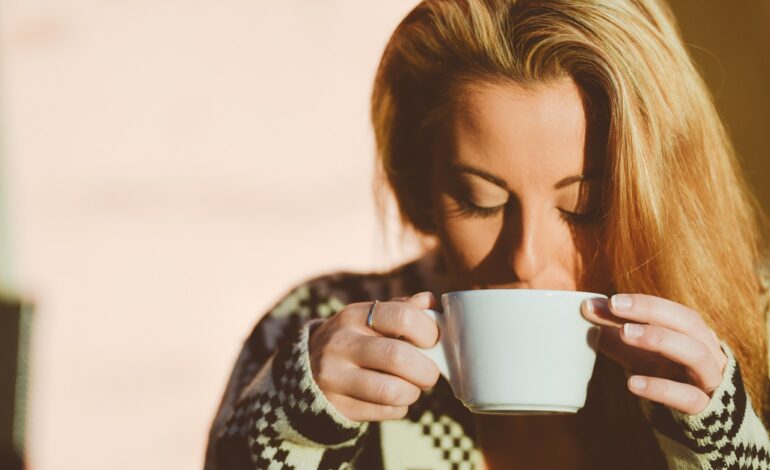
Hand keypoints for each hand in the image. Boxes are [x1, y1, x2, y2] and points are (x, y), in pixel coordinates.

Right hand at [308, 292, 440, 421]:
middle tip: (429, 372)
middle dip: (426, 370)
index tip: (433, 341)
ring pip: (391, 391)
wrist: (308, 371)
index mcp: (354, 315)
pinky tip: (394, 399)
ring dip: (413, 392)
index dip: (429, 331)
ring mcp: (334, 377)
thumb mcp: (370, 318)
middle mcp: (341, 343)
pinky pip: (384, 411)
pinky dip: (399, 408)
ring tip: (411, 387)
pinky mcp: (337, 406)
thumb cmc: (354, 340)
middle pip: (398, 357)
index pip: (403, 316)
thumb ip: (402, 308)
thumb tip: (431, 302)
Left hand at [581, 293, 727, 414]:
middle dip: (651, 311)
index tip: (611, 300)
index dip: (643, 303)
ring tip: (624, 333)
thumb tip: (587, 307)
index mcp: (694, 334)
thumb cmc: (664, 376)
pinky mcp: (705, 409)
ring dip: (660, 339)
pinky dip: (661, 387)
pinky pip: (688, 396)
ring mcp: (710, 380)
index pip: (672, 311)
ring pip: (696, 354)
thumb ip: (614, 332)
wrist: (696, 421)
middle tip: (615, 306)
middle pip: (689, 323)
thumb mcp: (637, 353)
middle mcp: (708, 351)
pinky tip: (632, 383)